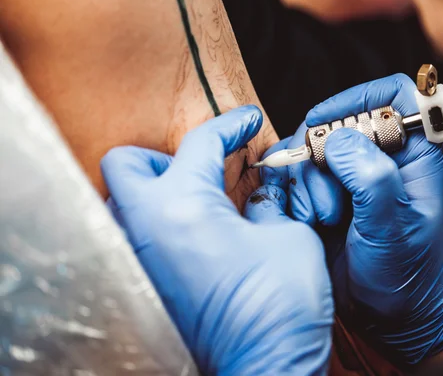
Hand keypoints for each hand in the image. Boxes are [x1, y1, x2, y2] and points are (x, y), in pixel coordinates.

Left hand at [101, 106, 333, 374]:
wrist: (267, 364)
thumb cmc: (281, 305)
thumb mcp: (288, 236)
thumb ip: (268, 204)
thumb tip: (261, 192)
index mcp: (185, 206)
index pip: (201, 143)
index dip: (230, 125)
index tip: (246, 123)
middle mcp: (148, 229)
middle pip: (127, 164)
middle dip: (163, 155)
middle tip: (201, 166)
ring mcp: (141, 260)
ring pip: (123, 202)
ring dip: (155, 189)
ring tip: (196, 197)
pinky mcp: (147, 285)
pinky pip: (136, 236)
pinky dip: (158, 223)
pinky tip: (194, 233)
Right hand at [262, 75, 442, 364]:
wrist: (387, 315)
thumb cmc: (405, 276)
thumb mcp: (394, 228)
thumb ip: (372, 179)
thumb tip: (340, 141)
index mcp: (415, 155)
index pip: (393, 95)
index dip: (358, 98)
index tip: (327, 121)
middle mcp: (382, 158)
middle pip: (337, 121)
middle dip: (321, 158)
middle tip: (328, 202)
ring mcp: (351, 175)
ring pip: (309, 147)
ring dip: (305, 182)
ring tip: (321, 219)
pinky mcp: (326, 193)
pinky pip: (295, 172)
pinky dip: (292, 192)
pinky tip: (306, 219)